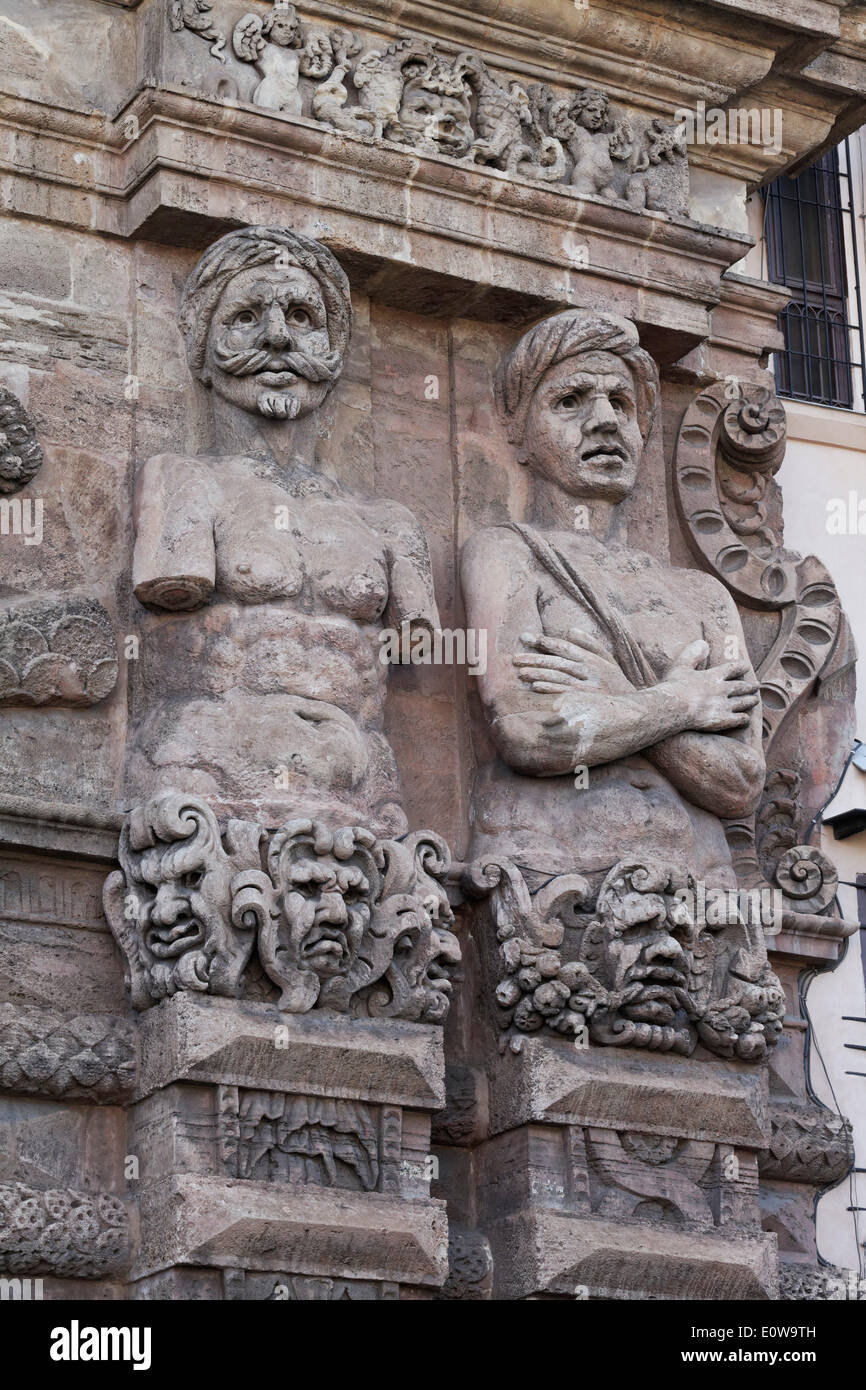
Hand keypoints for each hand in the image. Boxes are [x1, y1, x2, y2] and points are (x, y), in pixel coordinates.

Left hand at [512, 628, 633, 695]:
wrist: (633, 710)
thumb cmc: (616, 683)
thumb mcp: (608, 660)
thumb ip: (590, 644)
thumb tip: (570, 630)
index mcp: (592, 659)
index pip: (564, 646)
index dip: (545, 642)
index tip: (526, 638)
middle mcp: (589, 671)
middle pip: (557, 662)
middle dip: (534, 659)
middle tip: (514, 658)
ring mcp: (587, 687)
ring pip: (558, 677)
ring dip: (538, 674)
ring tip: (520, 672)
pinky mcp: (585, 702)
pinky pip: (564, 694)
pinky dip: (549, 690)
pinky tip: (535, 688)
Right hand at [665, 640, 759, 731]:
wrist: (674, 707)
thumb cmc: (675, 687)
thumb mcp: (681, 666)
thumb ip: (693, 654)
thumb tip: (703, 643)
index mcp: (713, 676)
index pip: (731, 669)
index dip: (740, 668)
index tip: (746, 667)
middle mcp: (722, 690)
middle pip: (741, 687)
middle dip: (750, 686)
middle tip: (757, 685)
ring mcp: (724, 705)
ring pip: (743, 702)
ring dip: (750, 700)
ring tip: (755, 700)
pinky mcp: (723, 720)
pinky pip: (740, 719)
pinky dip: (744, 718)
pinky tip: (746, 718)